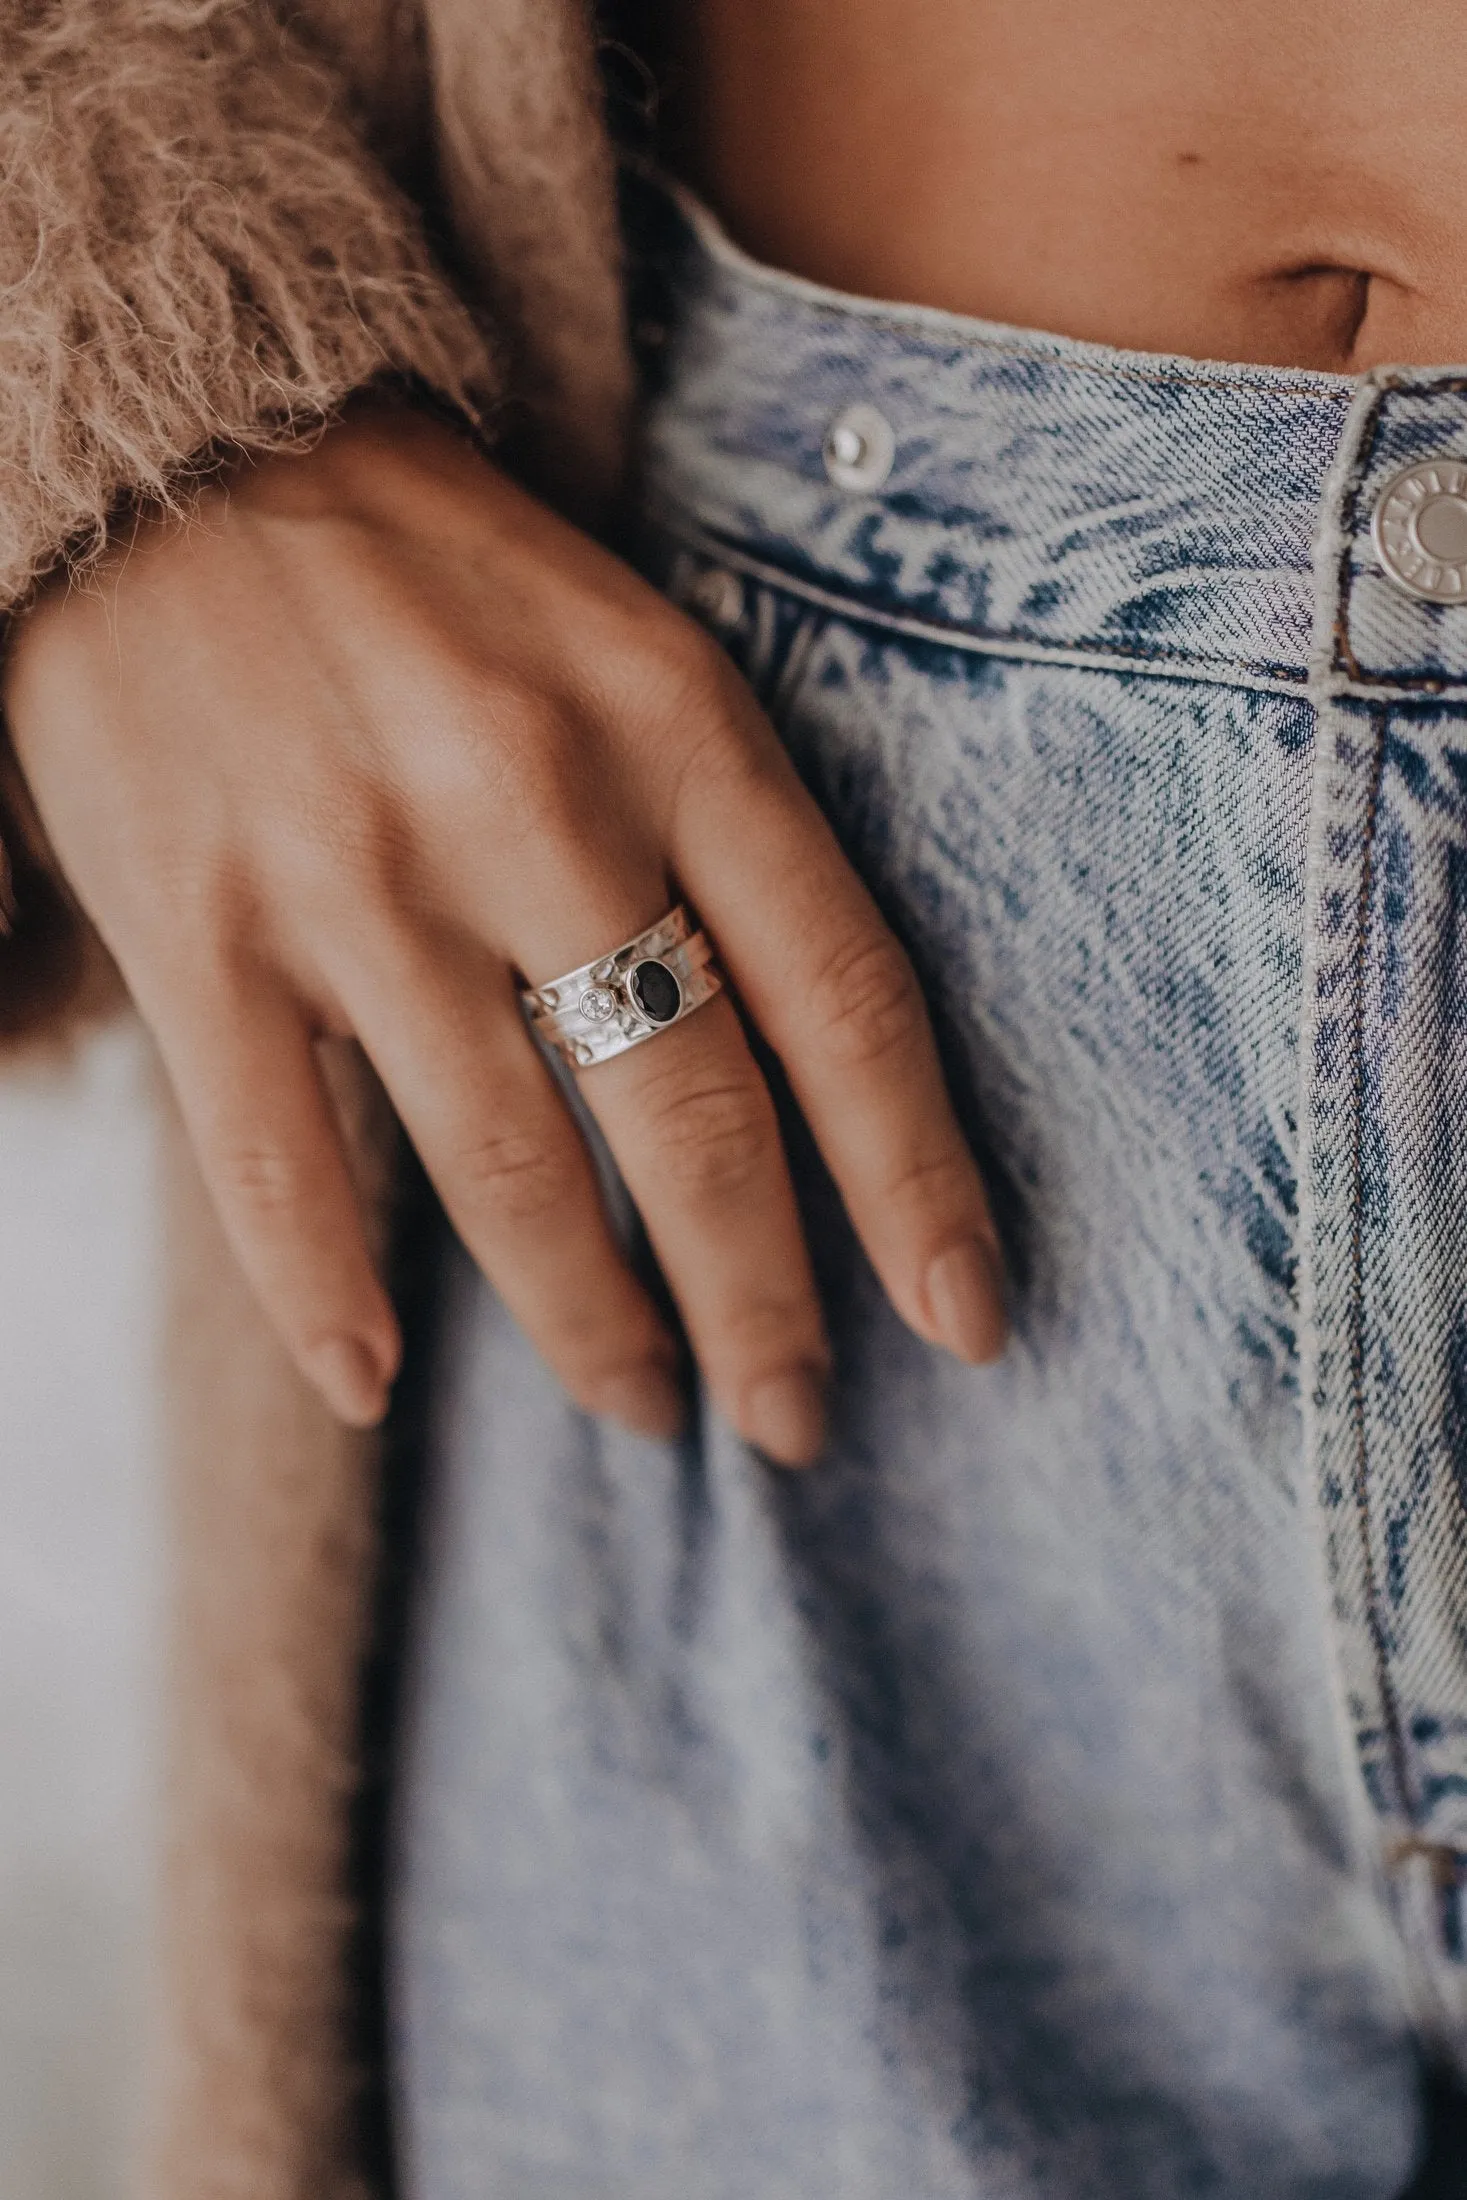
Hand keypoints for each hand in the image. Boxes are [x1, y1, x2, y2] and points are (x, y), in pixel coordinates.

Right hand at [4, 409, 1004, 1463]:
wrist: (174, 440)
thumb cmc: (438, 567)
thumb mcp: (632, 646)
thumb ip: (721, 837)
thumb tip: (801, 1080)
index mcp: (675, 721)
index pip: (843, 997)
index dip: (916, 1182)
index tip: (964, 1320)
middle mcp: (533, 802)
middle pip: (693, 1118)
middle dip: (762, 1304)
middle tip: (795, 1420)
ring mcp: (355, 872)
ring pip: (508, 1173)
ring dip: (591, 1324)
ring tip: (643, 1407)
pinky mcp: (200, 924)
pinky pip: (276, 1164)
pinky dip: (326, 1296)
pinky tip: (374, 1381)